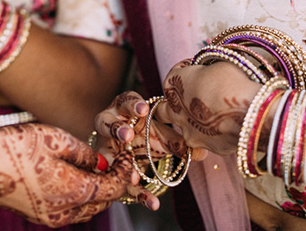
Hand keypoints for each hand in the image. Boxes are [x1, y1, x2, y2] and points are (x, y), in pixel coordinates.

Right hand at [0, 124, 132, 225]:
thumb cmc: (15, 148)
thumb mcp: (56, 139)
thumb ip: (86, 153)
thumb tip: (102, 162)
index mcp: (76, 192)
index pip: (114, 189)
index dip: (124, 171)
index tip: (127, 155)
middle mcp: (66, 212)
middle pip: (103, 202)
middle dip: (113, 183)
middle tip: (115, 161)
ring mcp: (52, 217)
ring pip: (87, 209)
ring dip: (97, 192)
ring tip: (95, 168)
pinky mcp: (39, 216)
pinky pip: (70, 211)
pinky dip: (79, 198)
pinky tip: (73, 177)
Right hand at [91, 92, 178, 209]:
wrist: (129, 154)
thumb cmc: (145, 135)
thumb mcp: (161, 136)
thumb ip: (178, 141)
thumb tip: (202, 152)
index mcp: (124, 111)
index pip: (125, 102)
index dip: (133, 105)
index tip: (144, 110)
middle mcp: (109, 126)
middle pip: (106, 123)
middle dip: (116, 129)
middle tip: (127, 135)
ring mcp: (105, 149)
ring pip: (104, 153)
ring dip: (116, 169)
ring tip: (130, 168)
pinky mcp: (110, 173)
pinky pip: (122, 183)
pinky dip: (139, 194)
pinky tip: (154, 203)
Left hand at [154, 61, 261, 156]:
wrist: (246, 113)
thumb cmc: (231, 83)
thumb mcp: (216, 66)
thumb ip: (206, 71)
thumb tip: (209, 74)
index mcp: (173, 84)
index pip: (175, 74)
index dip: (187, 70)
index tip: (199, 70)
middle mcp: (174, 111)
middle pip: (165, 110)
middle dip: (177, 106)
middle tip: (194, 99)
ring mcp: (187, 132)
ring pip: (187, 129)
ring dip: (198, 122)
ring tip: (219, 115)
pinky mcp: (203, 147)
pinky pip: (207, 139)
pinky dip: (215, 134)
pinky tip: (230, 125)